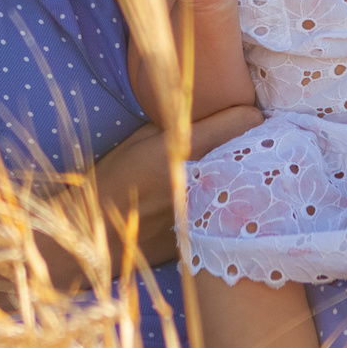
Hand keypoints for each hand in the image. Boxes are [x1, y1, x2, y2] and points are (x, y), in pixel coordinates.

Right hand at [78, 104, 264, 282]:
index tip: (239, 118)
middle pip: (252, 153)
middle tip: (234, 146)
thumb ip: (177, 124)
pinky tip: (211, 206)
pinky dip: (225, 208)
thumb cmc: (112, 179)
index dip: (245, 115)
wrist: (95, 234)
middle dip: (245, 147)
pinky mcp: (205, 236)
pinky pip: (228, 214)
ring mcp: (208, 211)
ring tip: (223, 177)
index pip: (246, 120)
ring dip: (237, 179)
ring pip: (244, 185)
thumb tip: (207, 111)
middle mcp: (204, 180)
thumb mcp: (140, 139)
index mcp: (186, 149)